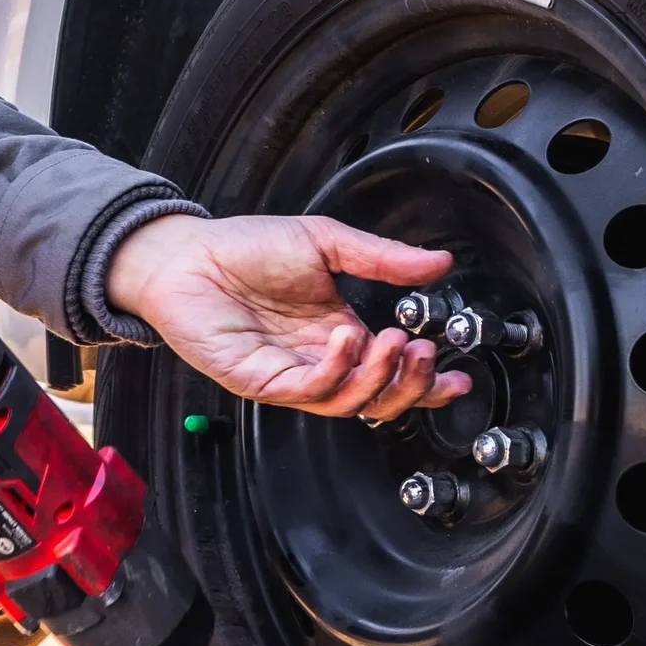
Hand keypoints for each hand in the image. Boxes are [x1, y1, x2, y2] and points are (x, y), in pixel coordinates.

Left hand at [103, 212, 473, 422]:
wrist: (186, 253)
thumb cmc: (244, 249)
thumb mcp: (326, 243)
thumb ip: (383, 259)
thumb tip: (437, 262)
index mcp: (339, 334)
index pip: (391, 372)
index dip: (428, 381)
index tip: (458, 375)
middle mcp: (318, 361)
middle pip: (377, 399)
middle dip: (410, 385)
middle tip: (426, 355)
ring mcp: (290, 375)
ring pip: (348, 403)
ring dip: (378, 377)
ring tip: (390, 341)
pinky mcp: (260, 382)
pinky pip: (308, 391)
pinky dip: (335, 370)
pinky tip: (345, 340)